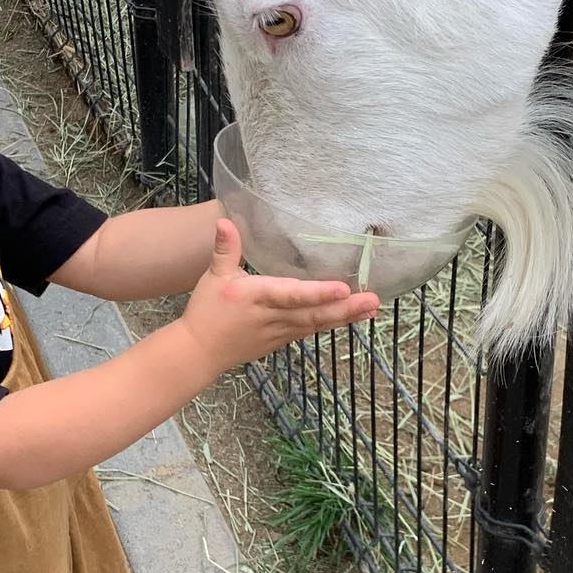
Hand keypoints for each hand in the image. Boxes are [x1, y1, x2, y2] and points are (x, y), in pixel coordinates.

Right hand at [178, 219, 378, 372]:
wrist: (199, 351)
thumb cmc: (207, 311)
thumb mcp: (214, 276)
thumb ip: (225, 249)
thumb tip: (226, 220)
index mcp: (258, 296)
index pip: (292, 294)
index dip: (318, 293)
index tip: (343, 289)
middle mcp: (273, 316)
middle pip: (314, 313)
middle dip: (345, 308)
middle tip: (373, 300)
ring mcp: (280, 331)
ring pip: (317, 323)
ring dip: (346, 317)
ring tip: (372, 308)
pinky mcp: (282, 340)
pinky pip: (311, 329)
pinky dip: (332, 323)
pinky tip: (352, 317)